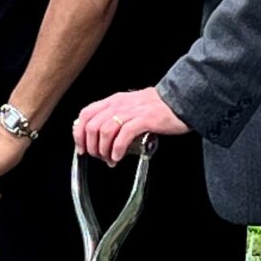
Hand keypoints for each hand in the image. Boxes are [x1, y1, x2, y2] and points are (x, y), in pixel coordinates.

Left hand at [71, 86, 186, 164]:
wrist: (181, 101)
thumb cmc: (158, 107)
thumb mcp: (130, 107)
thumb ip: (115, 116)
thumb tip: (99, 134)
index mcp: (114, 100)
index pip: (86, 114)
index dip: (78, 133)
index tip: (82, 148)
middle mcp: (119, 104)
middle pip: (92, 126)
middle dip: (91, 146)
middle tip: (99, 157)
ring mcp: (132, 111)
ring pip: (104, 131)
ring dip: (103, 150)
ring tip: (110, 159)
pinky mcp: (144, 119)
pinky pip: (123, 136)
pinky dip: (116, 149)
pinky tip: (118, 157)